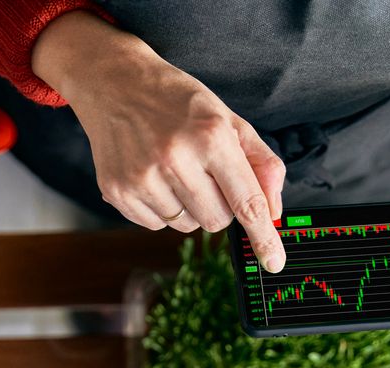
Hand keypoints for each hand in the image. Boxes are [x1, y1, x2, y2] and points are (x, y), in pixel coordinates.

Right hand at [32, 12, 286, 271]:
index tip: (275, 263)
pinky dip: (162, 208)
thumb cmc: (177, 102)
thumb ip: (260, 163)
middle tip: (203, 173)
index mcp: (210, 136)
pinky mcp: (118, 192)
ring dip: (189, 207)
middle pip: (217, 221)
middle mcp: (175, 158)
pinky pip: (157, 225)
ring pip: (186, 226)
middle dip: (219, 206)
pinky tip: (152, 176)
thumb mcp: (227, 119)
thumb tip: (273, 213)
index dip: (263, 237)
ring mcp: (142, 178)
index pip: (246, 201)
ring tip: (173, 170)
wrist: (114, 83)